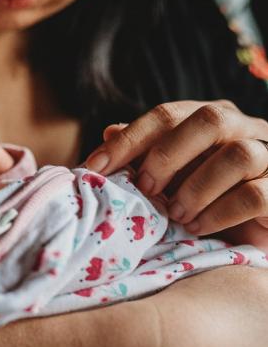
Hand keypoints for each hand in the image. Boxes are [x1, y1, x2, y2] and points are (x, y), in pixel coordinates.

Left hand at [84, 100, 267, 235]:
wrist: (255, 232)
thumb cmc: (205, 199)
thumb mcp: (169, 177)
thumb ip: (144, 155)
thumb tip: (108, 131)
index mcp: (211, 120)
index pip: (167, 115)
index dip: (128, 139)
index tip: (95, 165)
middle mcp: (245, 129)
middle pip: (209, 120)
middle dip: (167, 155)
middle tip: (145, 187)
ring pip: (239, 155)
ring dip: (197, 188)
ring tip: (174, 214)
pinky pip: (255, 195)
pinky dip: (220, 213)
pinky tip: (198, 227)